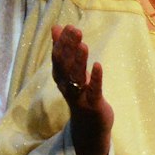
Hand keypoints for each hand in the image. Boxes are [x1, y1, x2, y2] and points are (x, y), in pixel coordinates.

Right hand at [51, 25, 113, 154]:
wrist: (90, 127)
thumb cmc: (81, 94)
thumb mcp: (72, 72)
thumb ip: (64, 50)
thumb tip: (56, 27)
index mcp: (61, 78)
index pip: (57, 58)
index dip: (61, 42)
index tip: (67, 26)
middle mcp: (67, 86)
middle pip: (65, 65)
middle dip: (69, 48)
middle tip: (75, 30)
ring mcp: (80, 96)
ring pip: (76, 77)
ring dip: (79, 61)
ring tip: (83, 44)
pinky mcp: (93, 104)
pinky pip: (93, 90)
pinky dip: (95, 78)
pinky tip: (98, 65)